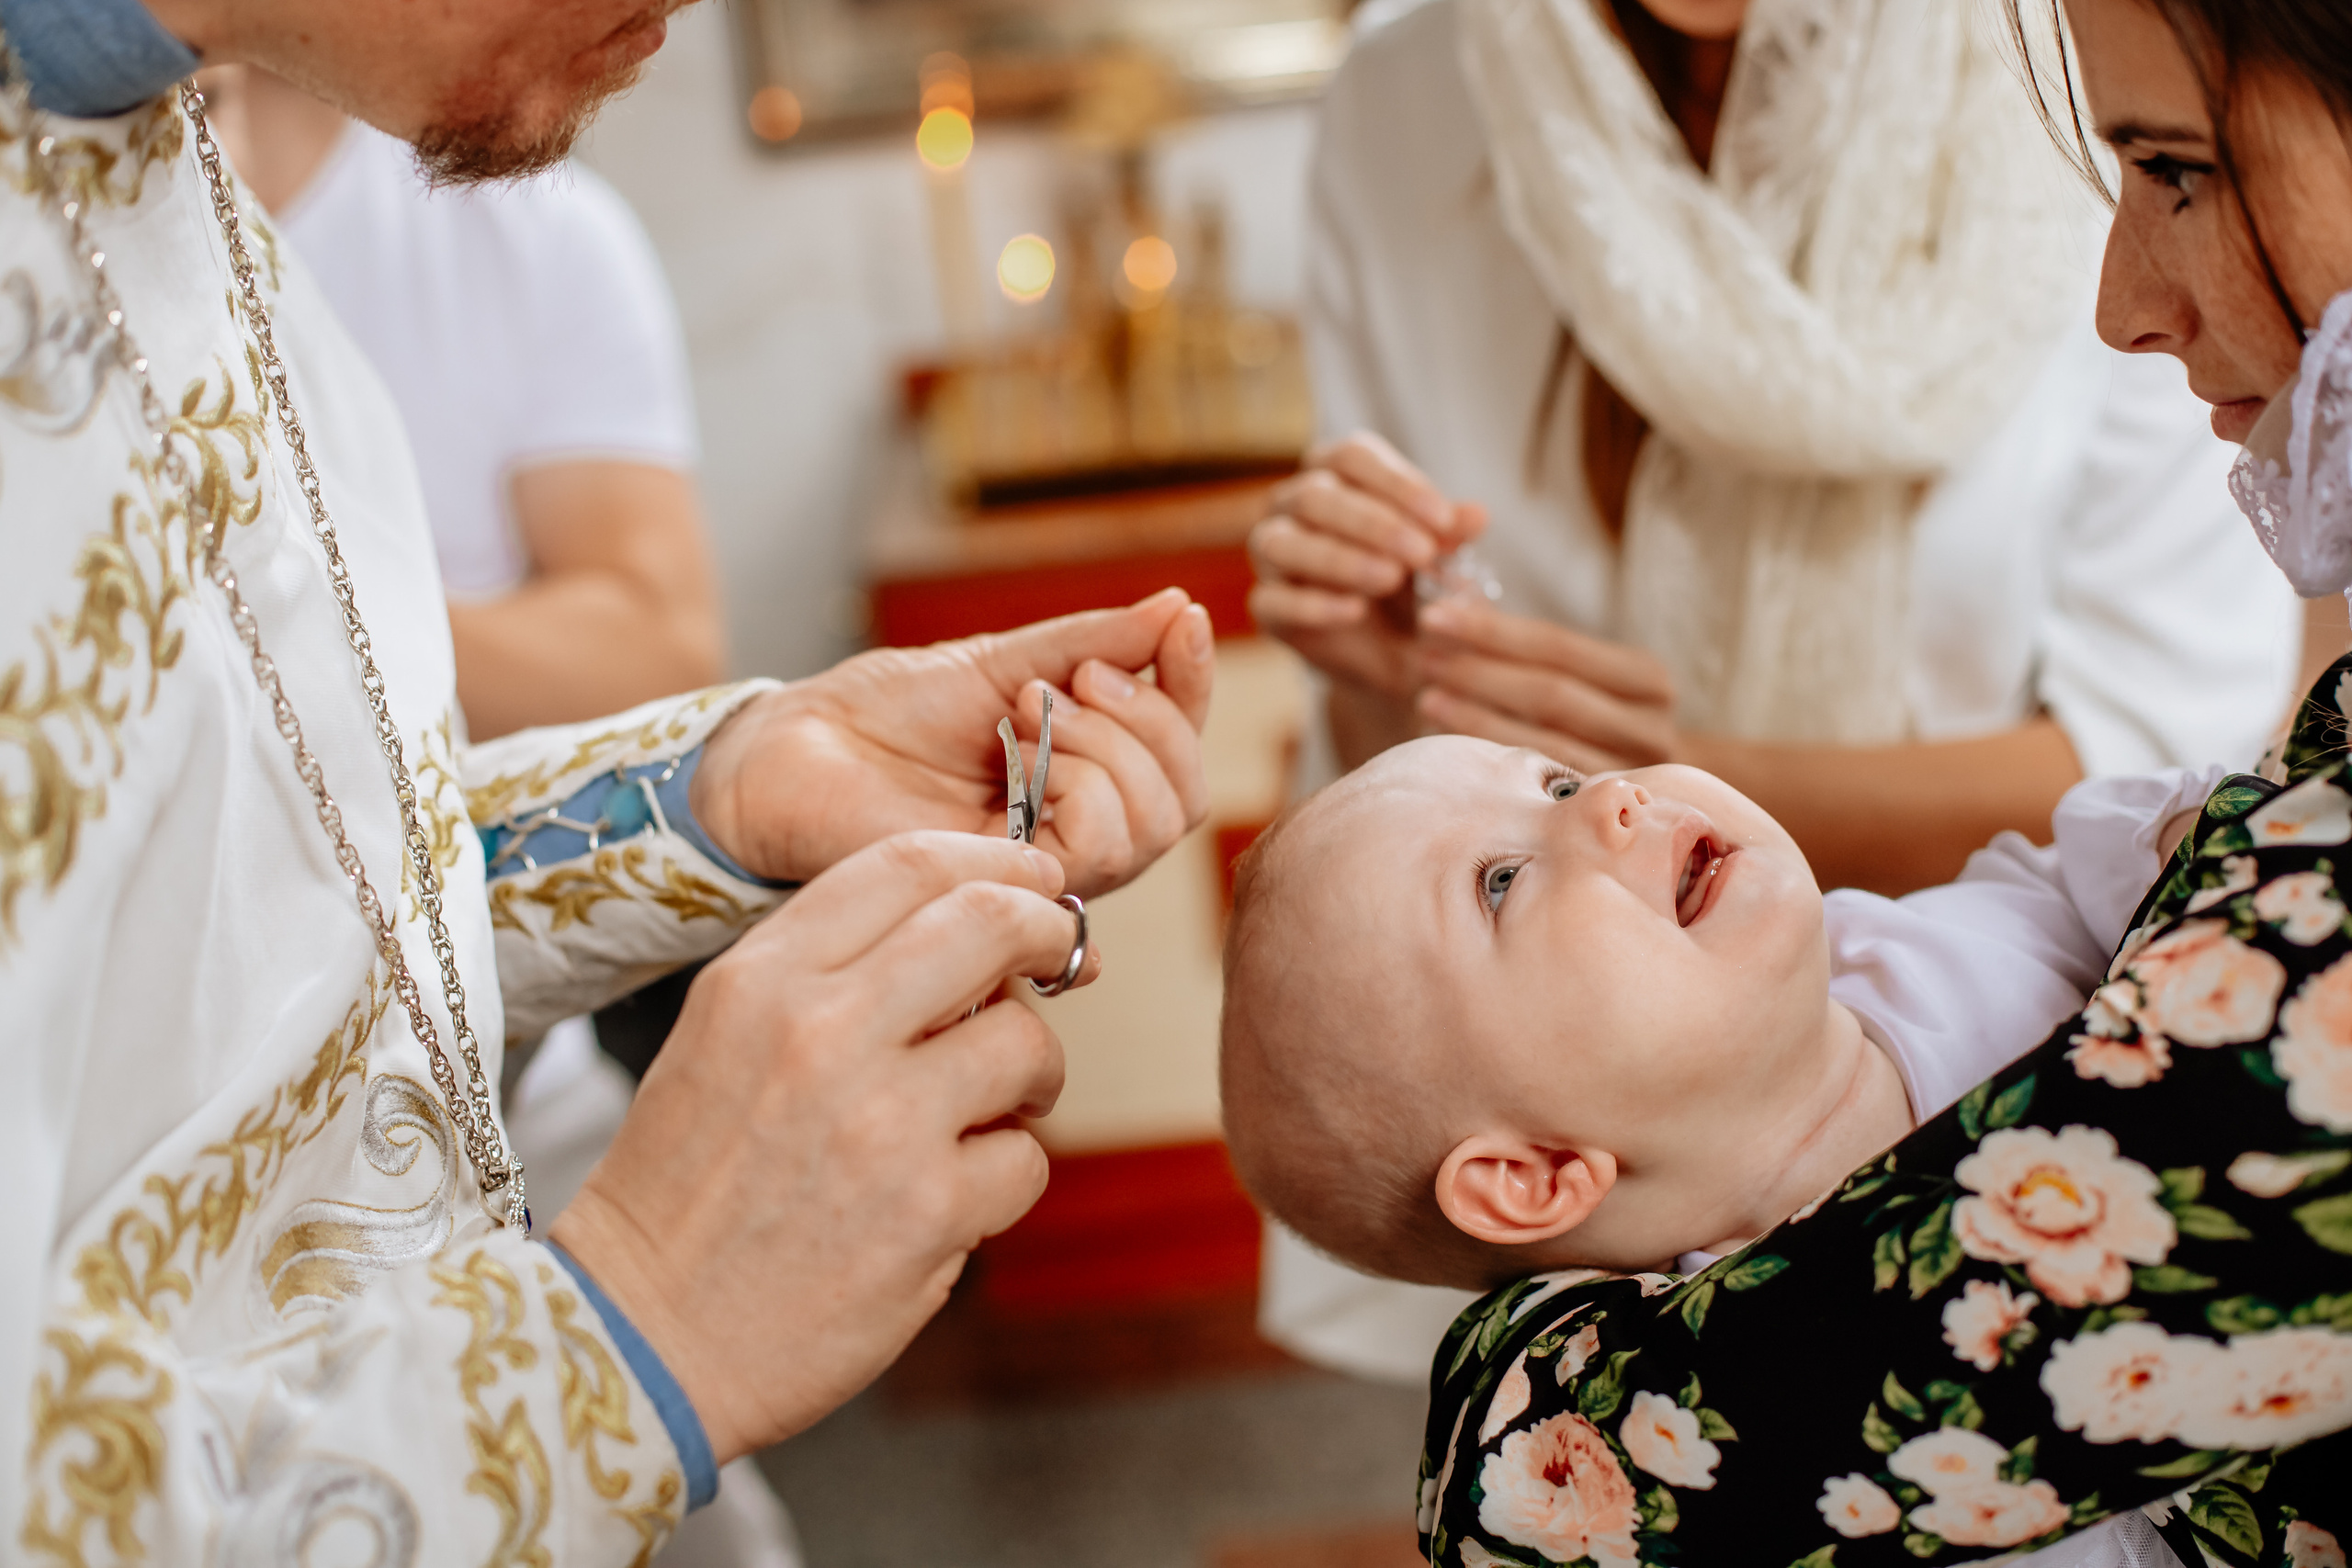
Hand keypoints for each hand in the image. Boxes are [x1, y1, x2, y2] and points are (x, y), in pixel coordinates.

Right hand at [550, 830, 1099, 1460]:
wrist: (641, 1337)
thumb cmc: (686, 1188)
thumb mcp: (720, 1038)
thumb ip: (829, 976)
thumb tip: (970, 931)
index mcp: (760, 981)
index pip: (905, 865)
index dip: (991, 861)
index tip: (1030, 881)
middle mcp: (820, 1033)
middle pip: (989, 922)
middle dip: (1047, 928)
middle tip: (1061, 953)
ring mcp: (882, 1124)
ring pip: (1026, 1042)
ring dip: (1033, 1070)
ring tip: (996, 1104)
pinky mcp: (930, 1213)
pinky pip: (1025, 1159)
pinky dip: (1003, 1176)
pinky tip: (953, 1196)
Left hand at [693, 589, 1213, 893]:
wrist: (800, 749)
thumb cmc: (885, 710)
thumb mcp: (1001, 660)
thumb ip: (1092, 643)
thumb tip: (1180, 607)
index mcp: (1085, 770)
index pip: (1180, 743)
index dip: (1196, 685)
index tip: (1185, 624)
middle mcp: (1079, 827)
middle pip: (1185, 796)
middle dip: (1147, 721)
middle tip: (1066, 682)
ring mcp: (1050, 864)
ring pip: (1155, 828)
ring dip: (1107, 749)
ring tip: (1029, 713)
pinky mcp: (1015, 890)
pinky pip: (1098, 850)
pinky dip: (1075, 785)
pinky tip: (1014, 754)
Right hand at [1247, 432, 1484, 699]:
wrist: (1396, 652)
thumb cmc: (1415, 584)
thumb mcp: (1439, 558)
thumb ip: (1451, 535)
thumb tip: (1476, 515)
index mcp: (1334, 474)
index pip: (1352, 457)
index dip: (1397, 484)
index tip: (1444, 520)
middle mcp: (1293, 505)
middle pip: (1316, 495)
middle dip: (1373, 523)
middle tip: (1422, 553)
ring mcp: (1272, 555)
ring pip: (1284, 543)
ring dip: (1339, 559)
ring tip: (1390, 579)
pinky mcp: (1267, 606)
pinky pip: (1274, 600)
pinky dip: (1314, 604)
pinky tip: (1355, 611)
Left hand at [1415, 596, 1679, 771]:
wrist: (1662, 791)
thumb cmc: (1600, 716)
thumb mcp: (1586, 675)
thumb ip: (1533, 648)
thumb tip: (1455, 599)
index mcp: (1646, 677)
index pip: (1558, 644)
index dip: (1492, 629)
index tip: (1434, 615)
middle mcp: (1649, 725)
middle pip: (1550, 694)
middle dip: (1479, 673)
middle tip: (1424, 658)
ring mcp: (1631, 774)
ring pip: (1542, 740)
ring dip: (1476, 718)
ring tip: (1427, 697)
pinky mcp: (1603, 810)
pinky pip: (1539, 780)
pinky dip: (1492, 757)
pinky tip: (1451, 743)